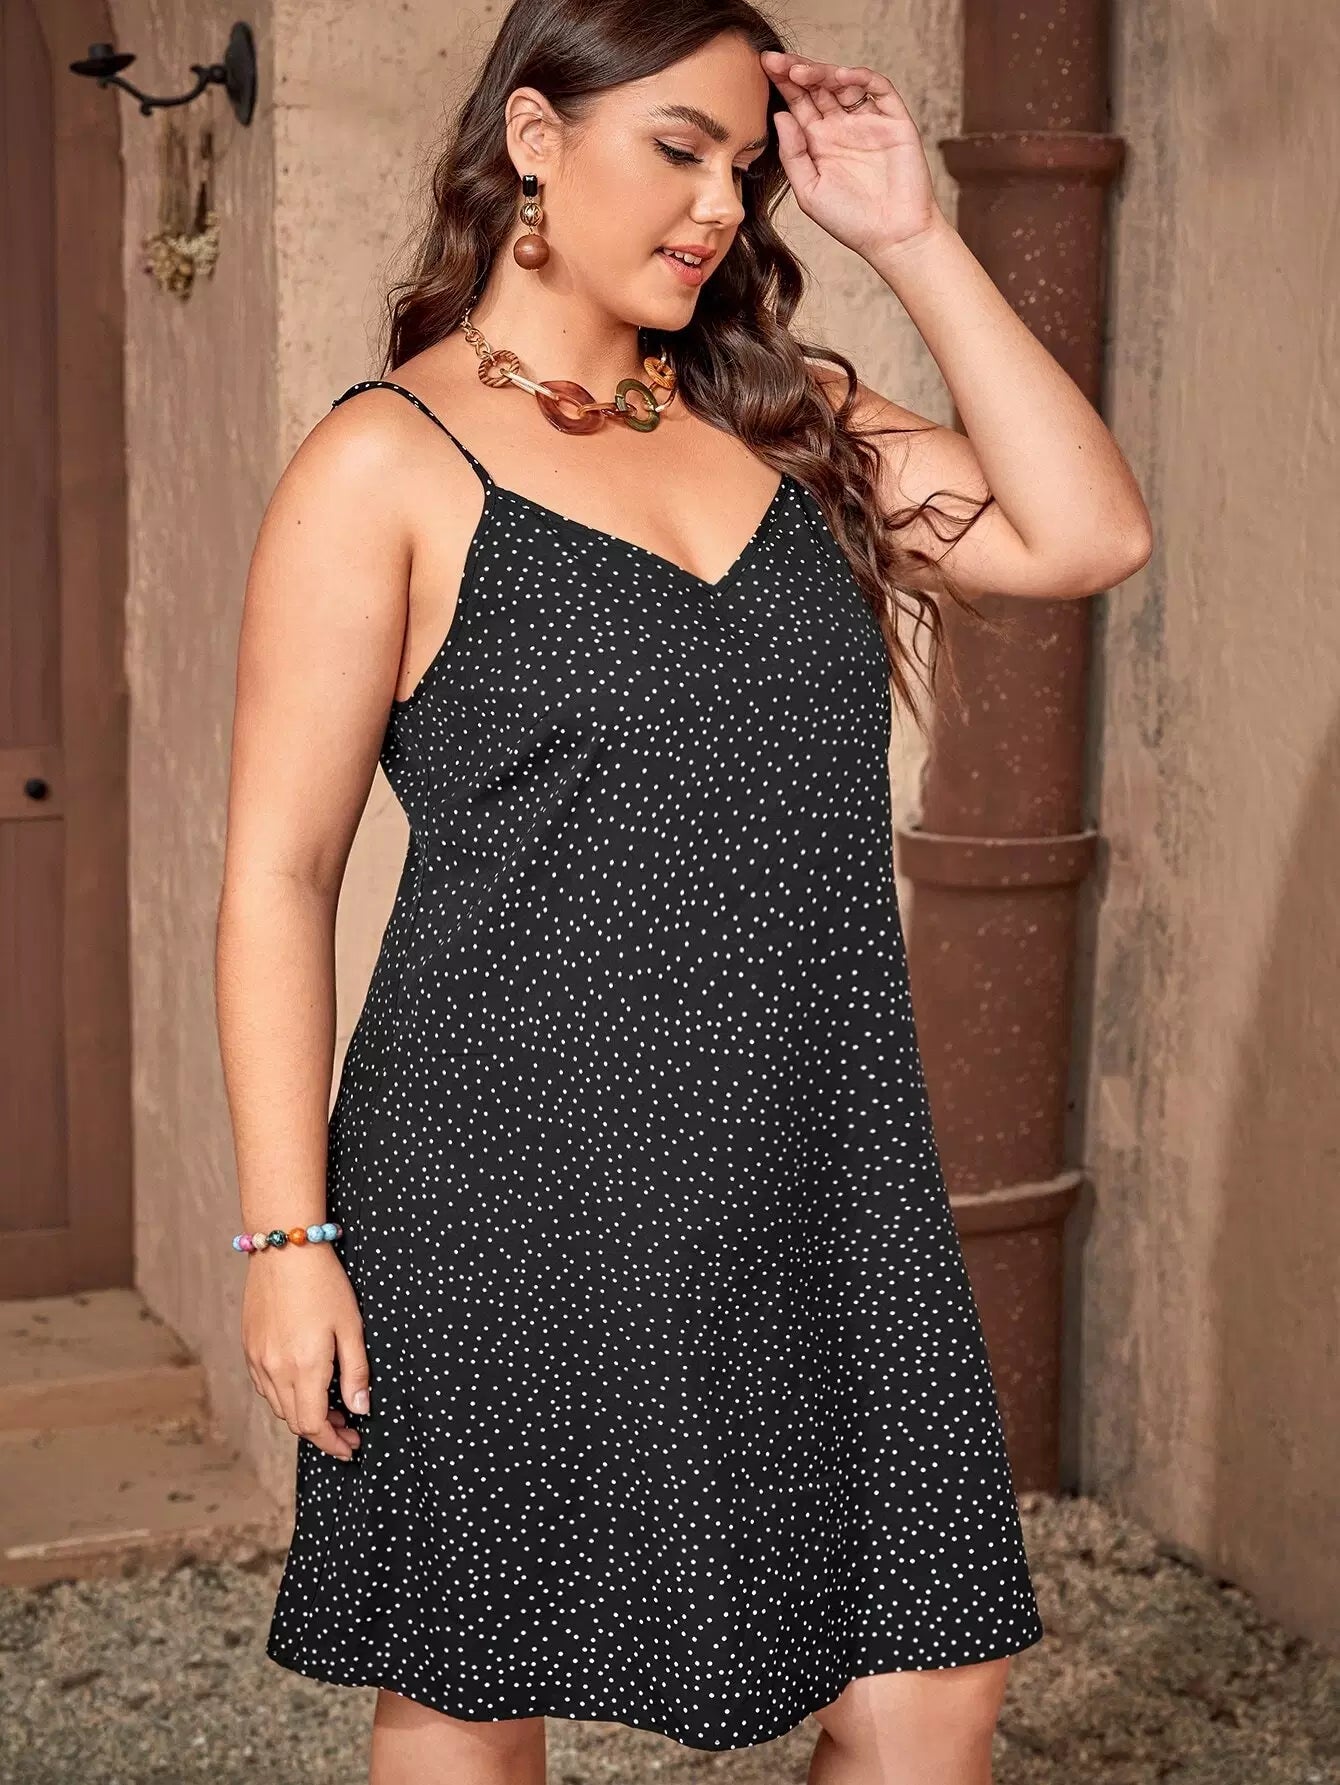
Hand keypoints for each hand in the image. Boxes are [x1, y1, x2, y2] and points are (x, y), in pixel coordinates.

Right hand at [242, 1240, 369, 1460]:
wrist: (284, 1248)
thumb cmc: (324, 1283)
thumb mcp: (351, 1326)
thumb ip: (356, 1372)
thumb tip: (359, 1409)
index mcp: (305, 1367)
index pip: (314, 1425)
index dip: (333, 1443)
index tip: (351, 1447)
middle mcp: (275, 1369)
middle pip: (295, 1422)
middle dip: (323, 1433)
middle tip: (348, 1429)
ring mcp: (258, 1359)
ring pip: (278, 1407)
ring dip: (303, 1415)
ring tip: (331, 1408)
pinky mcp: (249, 1347)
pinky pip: (265, 1387)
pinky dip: (285, 1397)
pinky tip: (304, 1385)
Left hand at [759, 49, 947, 261]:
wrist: (892, 239)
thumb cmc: (850, 222)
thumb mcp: (809, 191)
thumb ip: (792, 155)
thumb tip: (780, 115)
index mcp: (819, 143)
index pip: (798, 104)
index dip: (783, 84)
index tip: (764, 67)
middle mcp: (842, 128)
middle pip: (818, 87)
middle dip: (797, 70)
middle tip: (776, 61)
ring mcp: (868, 122)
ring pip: (844, 82)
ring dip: (823, 72)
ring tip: (801, 71)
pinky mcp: (894, 121)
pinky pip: (879, 88)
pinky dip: (861, 77)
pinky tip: (841, 77)